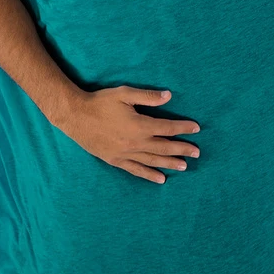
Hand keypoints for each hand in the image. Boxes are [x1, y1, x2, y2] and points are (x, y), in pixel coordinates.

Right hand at [60, 86, 200, 183]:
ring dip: (170, 163)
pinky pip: (136, 170)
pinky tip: (161, 179)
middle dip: (182, 149)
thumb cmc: (100, 102)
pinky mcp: (116, 160)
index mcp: (139, 125)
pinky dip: (149, 175)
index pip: (167, 128)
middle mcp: (135, 143)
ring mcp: (125, 154)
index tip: (196, 128)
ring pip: (153, 160)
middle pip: (164, 147)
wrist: (76, 117)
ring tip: (185, 166)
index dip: (183, 128)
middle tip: (197, 152)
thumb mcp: (124, 94)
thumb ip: (147, 96)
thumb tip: (169, 96)